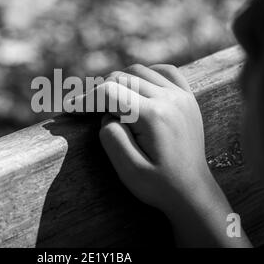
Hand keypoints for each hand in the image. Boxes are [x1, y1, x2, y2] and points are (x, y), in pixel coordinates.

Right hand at [76, 64, 250, 246]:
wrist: (192, 192)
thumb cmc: (160, 185)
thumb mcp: (129, 171)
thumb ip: (112, 138)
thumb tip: (107, 114)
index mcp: (154, 116)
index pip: (110, 91)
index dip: (86, 98)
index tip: (70, 108)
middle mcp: (170, 99)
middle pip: (122, 77)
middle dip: (99, 90)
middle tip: (85, 107)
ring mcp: (181, 96)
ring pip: (139, 71)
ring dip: (118, 81)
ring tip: (106, 101)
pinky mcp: (187, 98)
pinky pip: (164, 71)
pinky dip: (145, 74)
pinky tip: (135, 86)